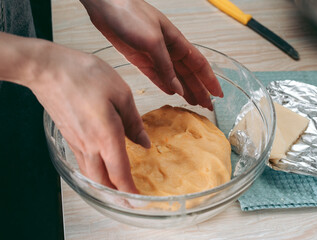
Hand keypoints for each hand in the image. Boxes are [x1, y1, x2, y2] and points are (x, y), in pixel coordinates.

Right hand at [28, 41, 150, 192]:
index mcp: (106, 136)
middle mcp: (90, 145)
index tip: (140, 200)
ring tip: (117, 188)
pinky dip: (95, 171)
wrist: (48, 69)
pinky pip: (83, 162)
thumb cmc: (85, 75)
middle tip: (130, 200)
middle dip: (117, 194)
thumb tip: (143, 142)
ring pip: (91, 174)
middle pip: (103, 181)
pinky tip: (101, 166)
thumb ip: (133, 121)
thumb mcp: (120, 93)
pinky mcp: (69, 137)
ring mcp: (76, 143)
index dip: (130, 190)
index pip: (120, 173)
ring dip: (105, 185)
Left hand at [81, 0, 222, 109]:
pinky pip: (157, 76)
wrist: (106, 6)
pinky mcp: (140, 59)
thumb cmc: (131, 15)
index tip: (218, 95)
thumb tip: (179, 89)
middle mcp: (169, 50)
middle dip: (199, 90)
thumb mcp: (153, 41)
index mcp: (177, 42)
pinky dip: (165, 85)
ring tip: (193, 103)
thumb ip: (166, 67)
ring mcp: (155, 56)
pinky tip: (172, 93)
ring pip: (174, 77)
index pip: (200, 65)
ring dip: (184, 90)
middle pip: (189, 74)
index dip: (210, 80)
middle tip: (206, 107)